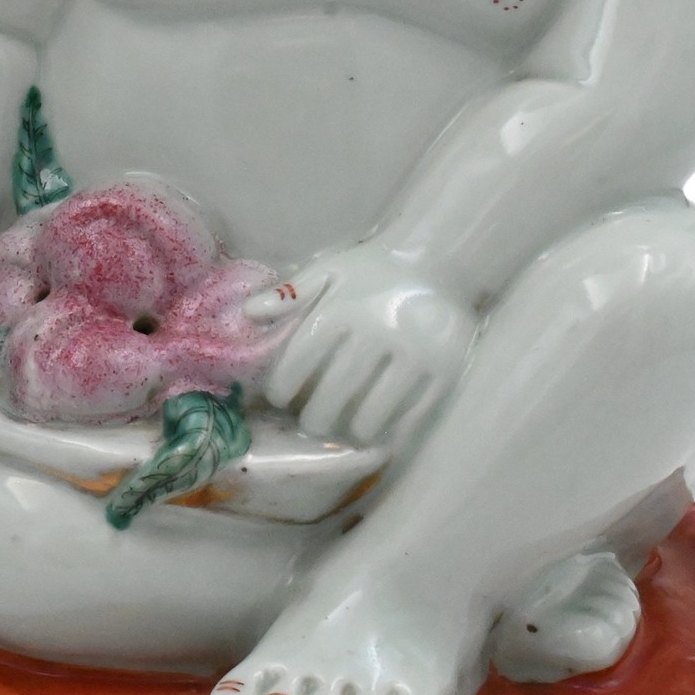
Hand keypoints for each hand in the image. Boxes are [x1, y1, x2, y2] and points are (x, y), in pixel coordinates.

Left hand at [247, 242, 475, 445]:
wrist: (440, 260)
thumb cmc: (376, 270)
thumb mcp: (331, 269)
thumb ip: (291, 292)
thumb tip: (248, 313)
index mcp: (344, 307)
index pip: (303, 356)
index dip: (284, 383)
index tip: (278, 398)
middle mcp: (378, 330)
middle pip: (337, 390)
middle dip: (317, 416)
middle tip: (310, 424)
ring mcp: (416, 352)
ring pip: (377, 409)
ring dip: (355, 429)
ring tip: (345, 433)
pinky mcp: (446, 368)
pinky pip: (416, 412)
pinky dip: (395, 430)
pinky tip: (382, 434)